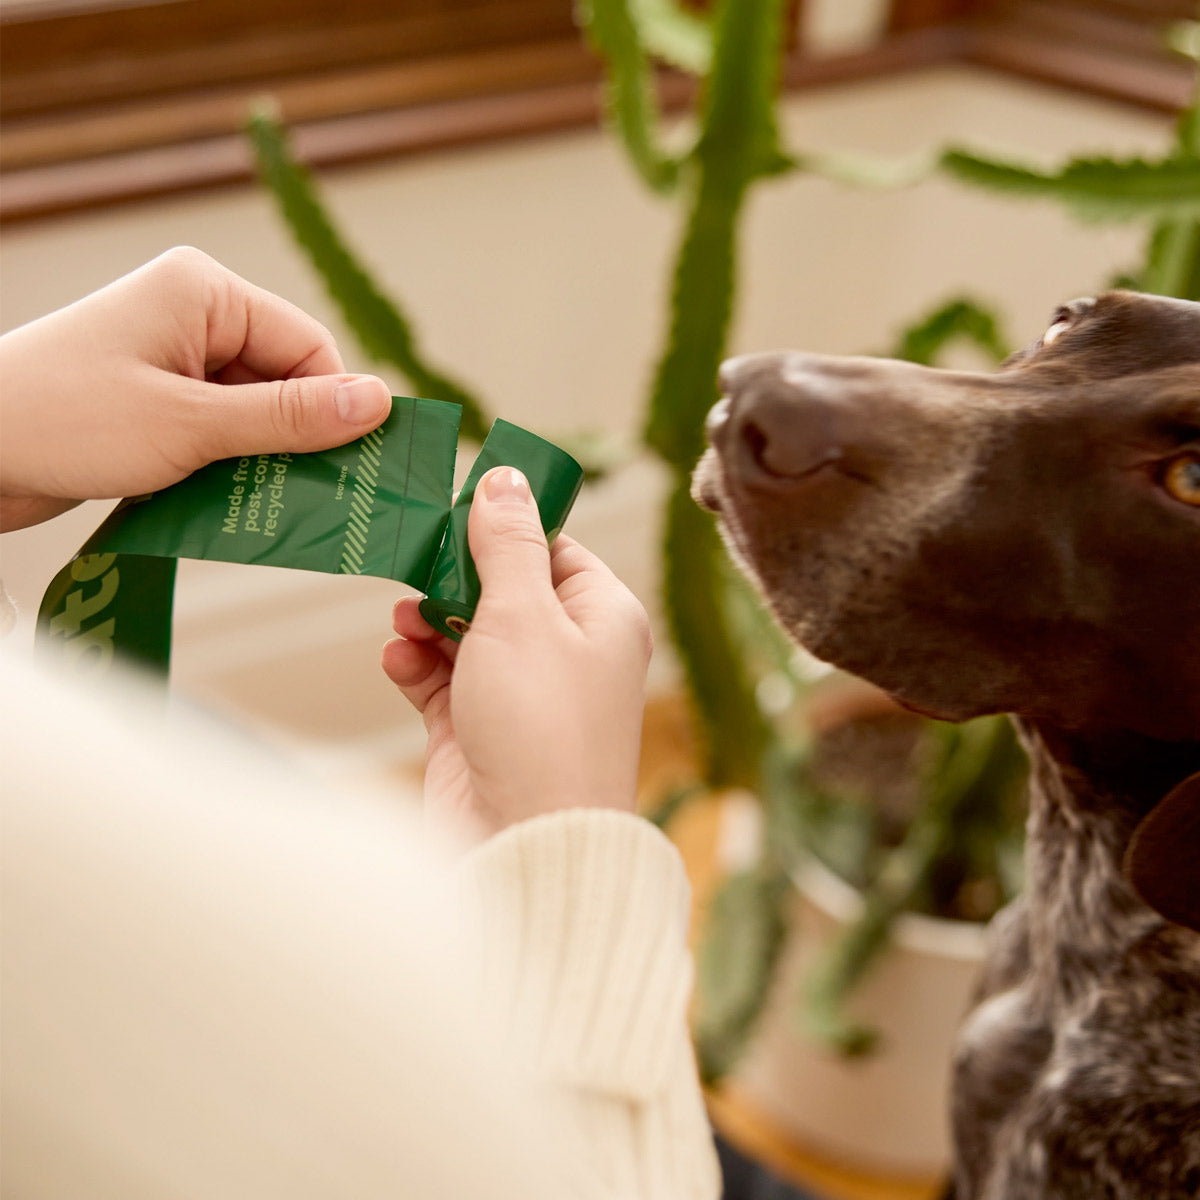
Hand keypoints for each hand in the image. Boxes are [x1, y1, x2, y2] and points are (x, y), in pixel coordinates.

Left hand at [0, 246, 391, 531]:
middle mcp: (194, 316)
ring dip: (259, 461)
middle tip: (306, 497)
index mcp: (206, 293)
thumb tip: (378, 402)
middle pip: (285, 381)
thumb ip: (288, 417)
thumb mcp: (191, 426)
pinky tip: (220, 499)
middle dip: (292, 441)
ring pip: (255, 413)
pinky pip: (220, 430)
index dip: (329, 409)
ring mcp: (172, 357)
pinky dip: (228, 466)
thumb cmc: (64, 421)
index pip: (307, 348)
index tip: (345, 469)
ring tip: (249, 502)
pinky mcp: (155, 397)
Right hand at [382, 467, 652, 846]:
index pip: (554, 549)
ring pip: (466, 633)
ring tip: (403, 617)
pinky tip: (397, 658)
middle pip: (504, 589)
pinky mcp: (478, 732)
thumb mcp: (524, 615)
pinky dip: (416, 666)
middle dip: (455, 575)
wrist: (524, 846)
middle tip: (415, 560)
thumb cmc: (543, 728)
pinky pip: (441, 681)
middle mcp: (567, 654)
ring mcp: (521, 695)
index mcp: (602, 617)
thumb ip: (508, 544)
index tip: (455, 511)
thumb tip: (506, 479)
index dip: (505, 528)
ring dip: (429, 619)